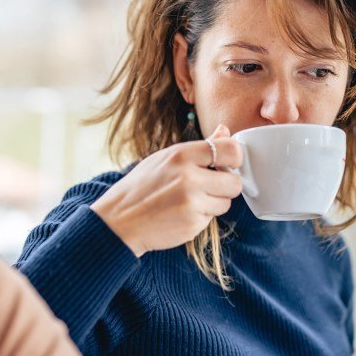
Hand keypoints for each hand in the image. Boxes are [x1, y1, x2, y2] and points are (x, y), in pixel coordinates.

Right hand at [90, 125, 242, 256]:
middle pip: (235, 183)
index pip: (230, 150)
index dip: (235, 158)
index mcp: (181, 155)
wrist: (119, 219)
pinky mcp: (192, 224)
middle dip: (226, 186)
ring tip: (189, 201)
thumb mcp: (166, 158)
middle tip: (210, 187)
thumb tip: (225, 131)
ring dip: (213, 203)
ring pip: (225, 203)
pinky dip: (200, 217)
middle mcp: (189, 178)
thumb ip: (199, 148)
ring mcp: (192, 203)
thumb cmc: (142, 186)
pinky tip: (181, 214)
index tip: (230, 163)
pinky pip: (211, 219)